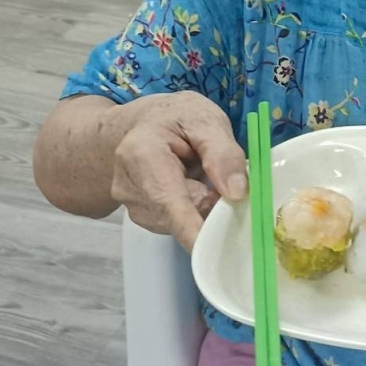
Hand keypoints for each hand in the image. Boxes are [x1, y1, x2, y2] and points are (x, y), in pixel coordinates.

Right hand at [109, 92, 246, 250]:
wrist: (143, 124)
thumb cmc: (175, 118)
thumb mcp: (205, 120)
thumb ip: (223, 153)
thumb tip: (237, 193)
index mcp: (141, 153)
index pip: (168, 200)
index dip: (191, 227)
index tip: (208, 247)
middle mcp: (129, 186)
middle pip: (180, 214)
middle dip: (209, 203)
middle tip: (222, 177)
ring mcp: (132, 206)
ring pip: (181, 223)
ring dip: (202, 205)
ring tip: (200, 174)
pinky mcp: (142, 218)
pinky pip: (178, 224)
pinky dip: (193, 211)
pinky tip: (191, 186)